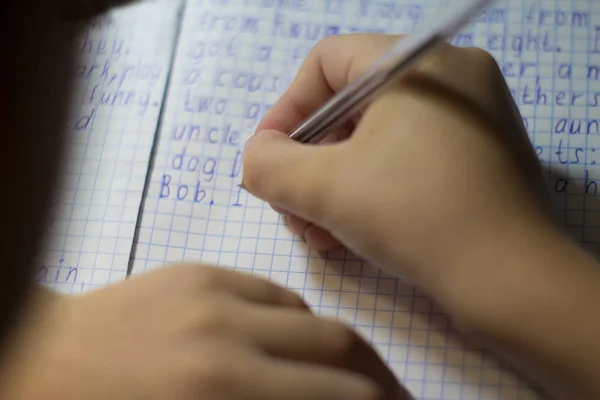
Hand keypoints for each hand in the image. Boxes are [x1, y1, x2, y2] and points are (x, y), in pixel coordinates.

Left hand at [0, 265, 409, 399]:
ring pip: (313, 314)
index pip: (335, 395)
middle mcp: (227, 338)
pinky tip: (299, 338)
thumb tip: (321, 398)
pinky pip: (274, 291)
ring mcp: (214, 294)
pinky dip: (298, 318)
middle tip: (393, 397)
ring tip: (353, 369)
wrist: (39, 363)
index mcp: (221, 393)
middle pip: (339, 349)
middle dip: (377, 378)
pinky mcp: (200, 271)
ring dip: (343, 346)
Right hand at [242, 33, 557, 312]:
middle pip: (351, 106)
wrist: (512, 282)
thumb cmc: (415, 217)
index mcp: (418, 64)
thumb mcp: (325, 189)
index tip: (267, 159)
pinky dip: (372, 189)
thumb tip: (259, 154)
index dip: (286, 110)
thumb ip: (269, 164)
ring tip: (316, 232)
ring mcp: (472, 117)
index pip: (326, 63)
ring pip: (378, 138)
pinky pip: (409, 158)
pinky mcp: (480, 156)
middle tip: (291, 208)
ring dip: (335, 184)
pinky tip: (349, 233)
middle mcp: (451, 77)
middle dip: (309, 162)